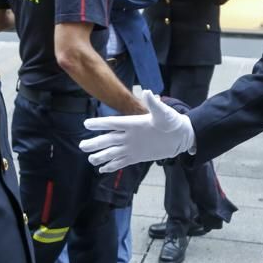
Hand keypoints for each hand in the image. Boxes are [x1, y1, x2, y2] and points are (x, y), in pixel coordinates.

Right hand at [80, 89, 194, 172]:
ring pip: (112, 152)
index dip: (100, 124)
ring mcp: (131, 146)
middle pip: (108, 139)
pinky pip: (121, 162)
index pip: (113, 124)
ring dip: (101, 156)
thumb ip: (154, 105)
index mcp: (133, 123)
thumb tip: (148, 92)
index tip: (86, 124)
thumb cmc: (172, 121)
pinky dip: (112, 166)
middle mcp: (129, 135)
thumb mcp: (164, 113)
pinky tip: (102, 169)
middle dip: (95, 143)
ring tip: (90, 159)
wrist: (180, 136)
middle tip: (82, 146)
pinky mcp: (136, 157)